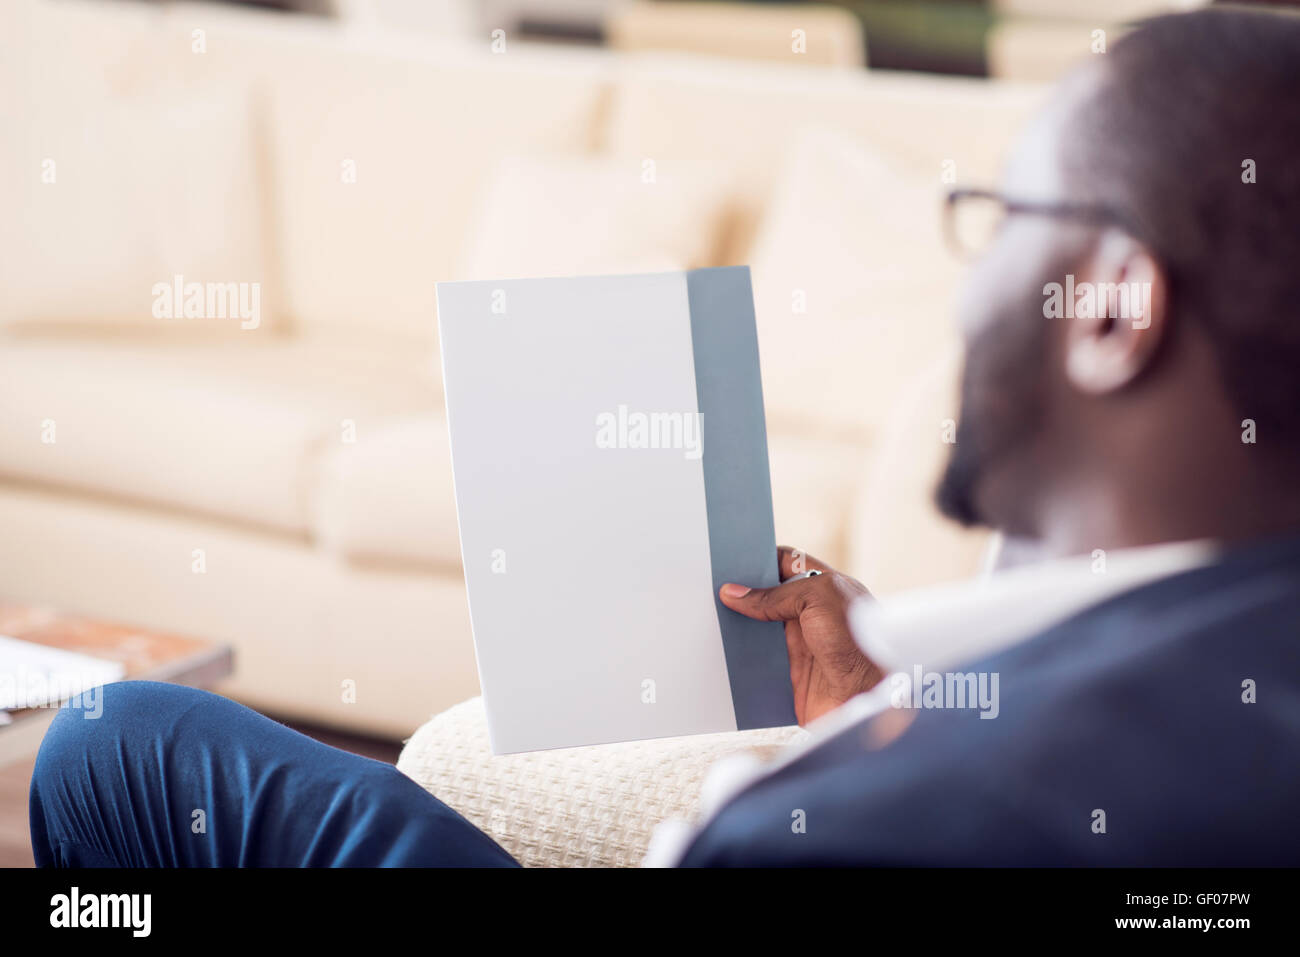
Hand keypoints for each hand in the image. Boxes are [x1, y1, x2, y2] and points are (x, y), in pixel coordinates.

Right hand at [720, 546, 882, 725]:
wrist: (873, 700)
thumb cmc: (858, 642)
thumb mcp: (818, 600)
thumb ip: (776, 595)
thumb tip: (734, 593)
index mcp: (824, 587)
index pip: (785, 563)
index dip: (759, 558)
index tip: (728, 557)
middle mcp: (811, 614)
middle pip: (768, 597)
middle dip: (741, 593)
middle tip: (707, 585)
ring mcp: (801, 646)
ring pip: (759, 630)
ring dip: (735, 626)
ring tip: (703, 616)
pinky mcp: (791, 676)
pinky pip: (758, 663)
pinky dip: (739, 659)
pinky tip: (717, 651)